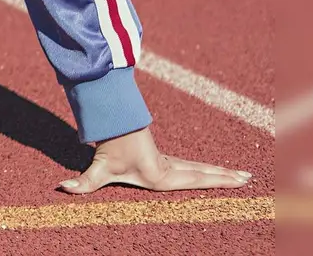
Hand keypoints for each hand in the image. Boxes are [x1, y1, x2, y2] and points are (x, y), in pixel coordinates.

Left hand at [59, 127, 251, 193]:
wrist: (109, 124)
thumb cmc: (106, 147)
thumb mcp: (96, 167)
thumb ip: (82, 182)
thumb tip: (62, 188)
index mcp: (161, 175)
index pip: (194, 179)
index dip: (217, 181)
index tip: (238, 181)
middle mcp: (169, 169)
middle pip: (203, 172)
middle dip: (226, 177)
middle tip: (250, 178)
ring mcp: (169, 163)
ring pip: (200, 168)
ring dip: (221, 172)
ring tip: (244, 176)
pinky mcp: (165, 160)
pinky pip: (192, 166)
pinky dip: (208, 170)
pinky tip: (218, 173)